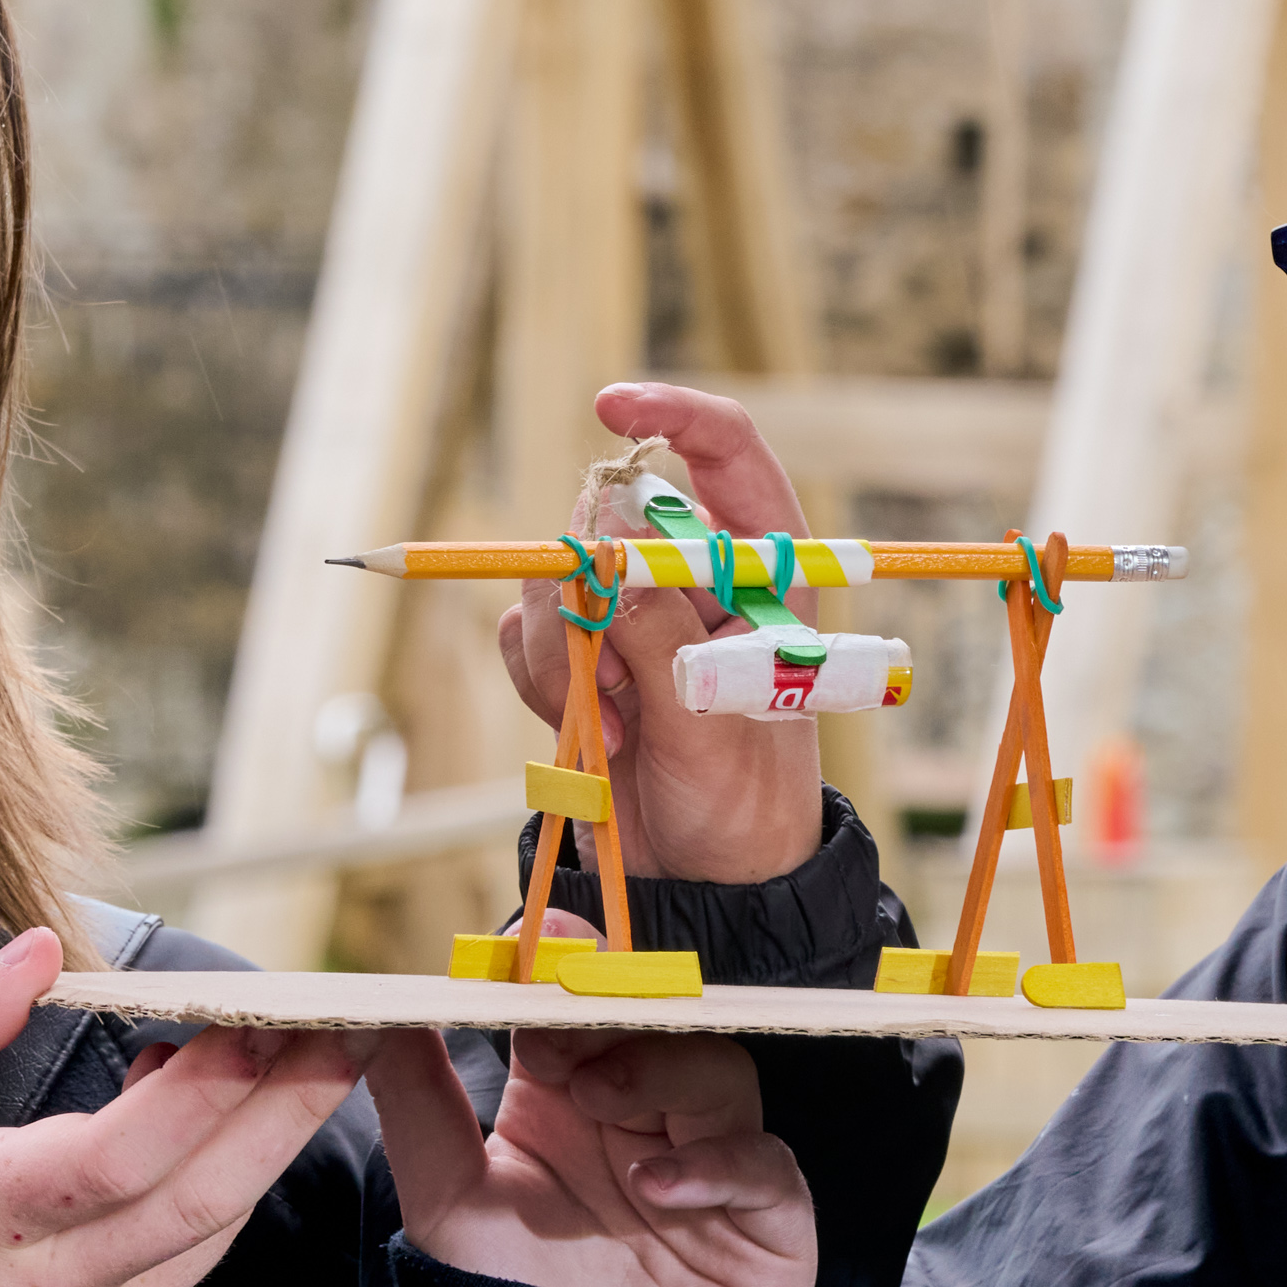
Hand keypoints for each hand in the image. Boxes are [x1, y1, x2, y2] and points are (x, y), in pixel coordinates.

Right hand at [0, 931, 364, 1286]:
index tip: (261, 1015)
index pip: (116, 1155)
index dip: (204, 1087)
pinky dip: (200, 1210)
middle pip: (200, 1200)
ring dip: (258, 1151)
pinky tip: (204, 1151)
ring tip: (296, 1065)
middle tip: (353, 1032)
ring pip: (204, 1239)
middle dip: (289, 1110)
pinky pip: (175, 1282)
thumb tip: (39, 948)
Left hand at [363, 1007, 815, 1286]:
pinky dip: (717, 1165)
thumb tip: (380, 1013)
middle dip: (620, 1009)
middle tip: (568, 1019)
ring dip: (663, 1073)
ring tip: (603, 1103)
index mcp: (569, 1100)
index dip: (568, 969)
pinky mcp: (765, 1220)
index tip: (546, 938)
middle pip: (659, 1022)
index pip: (580, 1008)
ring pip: (720, 1071)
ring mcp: (710, 1162)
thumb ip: (418, 1108)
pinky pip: (766, 1166)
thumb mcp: (447, 1205)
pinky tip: (657, 1186)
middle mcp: (644, 1119)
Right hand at [493, 381, 827, 887]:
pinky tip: (596, 734)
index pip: (725, 449)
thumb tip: (609, 545)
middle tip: (623, 678)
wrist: (703, 878)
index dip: (671, 413)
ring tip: (619, 725)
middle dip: (597, 593)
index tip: (610, 408)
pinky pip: (525, 633)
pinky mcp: (581, 654)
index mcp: (761, 565)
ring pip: (555, 576)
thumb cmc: (743, 798)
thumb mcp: (713, 717)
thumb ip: (662, 630)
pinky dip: (544, 683)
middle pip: (611, 516)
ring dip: (569, 655)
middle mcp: (693, 574)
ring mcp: (631, 613)